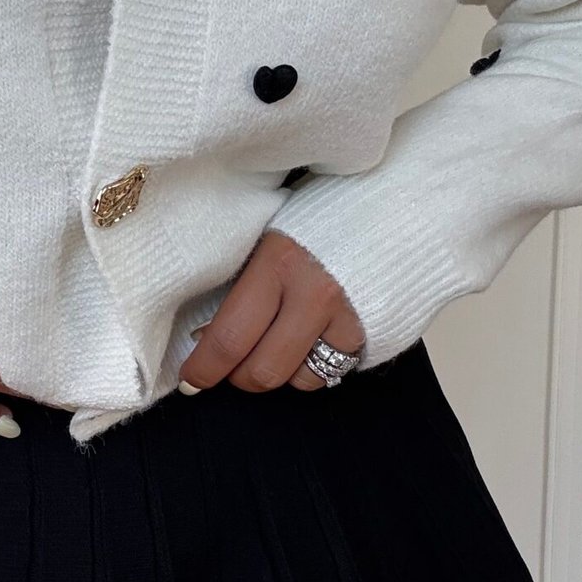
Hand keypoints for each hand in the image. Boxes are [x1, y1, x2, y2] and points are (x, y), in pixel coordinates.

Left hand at [178, 230, 364, 394]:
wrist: (392, 201)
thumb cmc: (320, 214)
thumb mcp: (271, 236)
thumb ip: (243, 284)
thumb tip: (205, 337)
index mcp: (279, 262)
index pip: (230, 337)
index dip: (203, 369)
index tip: (189, 380)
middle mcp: (315, 294)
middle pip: (262, 371)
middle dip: (235, 377)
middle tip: (227, 365)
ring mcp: (348, 316)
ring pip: (297, 380)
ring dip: (276, 372)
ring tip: (271, 346)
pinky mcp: (372, 331)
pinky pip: (331, 375)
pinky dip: (311, 368)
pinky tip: (306, 343)